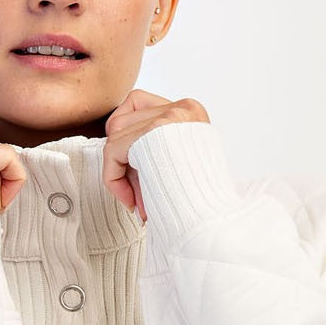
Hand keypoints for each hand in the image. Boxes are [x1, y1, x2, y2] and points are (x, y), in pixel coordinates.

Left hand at [103, 90, 211, 222]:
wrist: (212, 218)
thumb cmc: (198, 203)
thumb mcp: (175, 167)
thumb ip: (149, 155)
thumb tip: (118, 164)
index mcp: (190, 113)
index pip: (137, 105)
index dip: (127, 142)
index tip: (136, 179)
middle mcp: (183, 108)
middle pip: (124, 120)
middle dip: (120, 160)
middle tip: (134, 196)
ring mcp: (170, 116)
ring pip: (115, 134)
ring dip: (117, 171)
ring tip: (136, 200)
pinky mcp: (155, 131)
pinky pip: (112, 150)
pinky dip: (113, 178)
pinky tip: (129, 201)